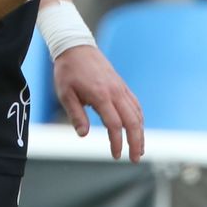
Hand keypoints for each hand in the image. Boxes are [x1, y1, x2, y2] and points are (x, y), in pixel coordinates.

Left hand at [52, 43, 146, 160]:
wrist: (76, 47)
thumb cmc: (68, 71)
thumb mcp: (65, 94)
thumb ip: (76, 115)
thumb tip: (84, 135)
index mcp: (101, 95)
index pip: (114, 124)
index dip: (117, 142)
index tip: (116, 155)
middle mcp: (115, 92)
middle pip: (132, 121)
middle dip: (136, 142)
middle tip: (135, 159)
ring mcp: (120, 88)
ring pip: (137, 113)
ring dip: (140, 132)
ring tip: (140, 149)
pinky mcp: (121, 85)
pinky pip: (135, 104)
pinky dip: (139, 118)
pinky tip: (138, 128)